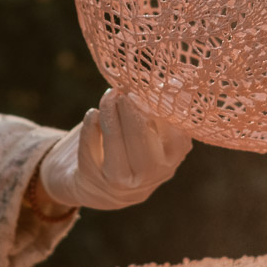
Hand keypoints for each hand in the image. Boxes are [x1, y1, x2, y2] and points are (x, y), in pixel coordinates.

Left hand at [38, 89, 192, 210]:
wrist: (97, 184)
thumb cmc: (131, 145)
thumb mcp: (151, 130)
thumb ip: (160, 106)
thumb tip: (176, 82)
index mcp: (171, 158)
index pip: (175, 135)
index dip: (159, 110)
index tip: (145, 91)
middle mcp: (150, 175)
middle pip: (142, 139)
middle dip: (131, 111)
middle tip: (123, 92)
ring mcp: (121, 181)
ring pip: (115, 145)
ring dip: (110, 115)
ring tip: (108, 96)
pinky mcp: (93, 179)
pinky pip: (90, 150)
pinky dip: (91, 128)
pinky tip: (93, 114)